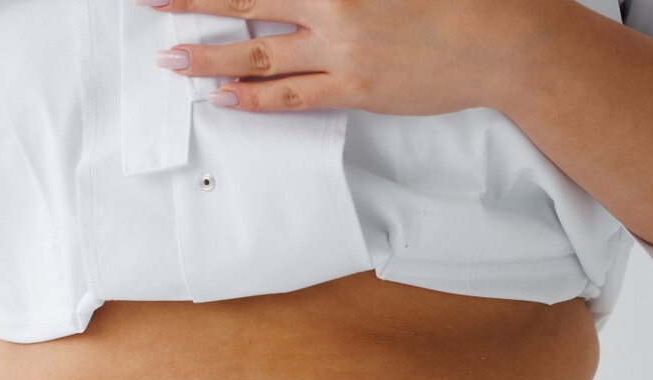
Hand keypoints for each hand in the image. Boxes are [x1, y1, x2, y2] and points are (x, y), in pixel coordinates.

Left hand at [144, 0, 562, 114]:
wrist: (501, 39)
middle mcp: (331, 4)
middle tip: (151, 1)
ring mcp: (339, 50)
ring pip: (257, 52)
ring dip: (208, 55)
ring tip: (170, 57)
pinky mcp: (354, 89)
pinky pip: (290, 96)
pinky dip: (252, 97)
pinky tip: (221, 97)